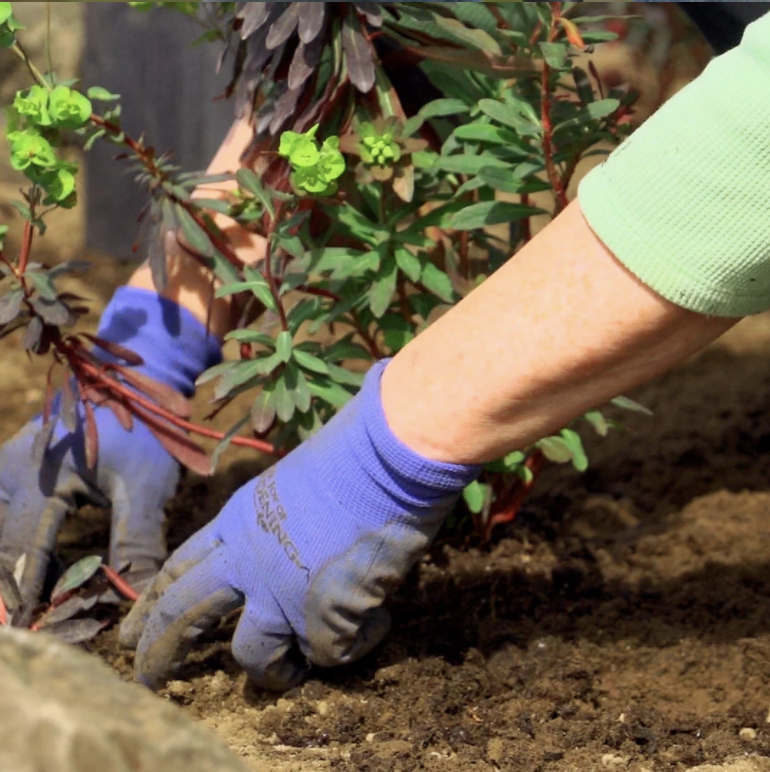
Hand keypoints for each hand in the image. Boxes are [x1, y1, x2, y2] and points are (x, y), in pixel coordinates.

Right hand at [0, 287, 220, 607]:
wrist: (135, 384)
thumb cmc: (143, 433)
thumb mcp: (145, 486)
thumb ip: (138, 541)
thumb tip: (137, 600)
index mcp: (40, 479)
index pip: (23, 552)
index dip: (30, 594)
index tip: (34, 628)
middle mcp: (9, 473)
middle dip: (12, 588)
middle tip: (28, 622)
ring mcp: (3, 467)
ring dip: (8, 566)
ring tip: (25, 601)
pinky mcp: (9, 466)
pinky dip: (10, 543)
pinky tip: (32, 566)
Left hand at [120, 360, 479, 690]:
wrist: (387, 456)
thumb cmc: (353, 455)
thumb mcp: (294, 483)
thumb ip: (279, 523)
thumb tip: (295, 552)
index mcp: (238, 520)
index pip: (179, 568)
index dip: (153, 603)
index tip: (131, 630)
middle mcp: (247, 559)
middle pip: (184, 613)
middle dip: (160, 651)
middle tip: (151, 680)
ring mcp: (280, 591)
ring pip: (251, 656)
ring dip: (272, 674)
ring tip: (292, 672)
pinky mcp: (322, 617)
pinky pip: (330, 655)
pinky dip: (354, 645)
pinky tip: (377, 620)